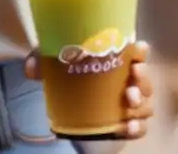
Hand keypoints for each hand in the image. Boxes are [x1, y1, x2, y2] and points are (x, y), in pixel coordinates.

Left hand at [24, 40, 153, 139]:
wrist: (67, 102)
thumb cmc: (68, 72)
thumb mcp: (52, 60)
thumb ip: (40, 58)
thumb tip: (31, 68)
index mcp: (115, 58)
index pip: (136, 50)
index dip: (141, 51)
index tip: (138, 51)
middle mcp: (127, 78)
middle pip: (144, 77)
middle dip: (143, 78)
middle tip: (133, 79)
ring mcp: (128, 102)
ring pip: (146, 102)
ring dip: (142, 102)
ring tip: (129, 102)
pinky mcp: (125, 122)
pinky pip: (140, 126)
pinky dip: (138, 127)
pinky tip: (129, 126)